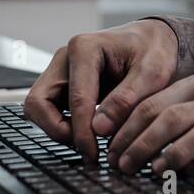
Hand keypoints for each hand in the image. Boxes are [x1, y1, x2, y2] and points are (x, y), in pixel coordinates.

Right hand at [23, 20, 178, 161]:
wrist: (155, 40)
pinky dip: (62, 125)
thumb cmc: (154, 50)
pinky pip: (50, 109)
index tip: (93, 153)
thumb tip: (99, 128)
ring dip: (56, 128)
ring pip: (38, 107)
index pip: (76, 99)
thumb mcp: (152, 72)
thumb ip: (126, 99)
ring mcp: (61, 71)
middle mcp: (66, 58)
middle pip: (39, 101)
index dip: (82, 132)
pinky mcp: (63, 85)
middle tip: (84, 147)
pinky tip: (88, 133)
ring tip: (87, 141)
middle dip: (56, 129)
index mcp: (85, 48)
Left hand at [105, 74, 193, 183]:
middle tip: (124, 165)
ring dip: (175, 152)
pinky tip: (190, 174)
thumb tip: (116, 146)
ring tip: (155, 169)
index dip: (127, 129)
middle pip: (173, 117)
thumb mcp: (186, 114)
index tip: (110, 151)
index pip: (152, 104)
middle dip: (143, 143)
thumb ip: (157, 122)